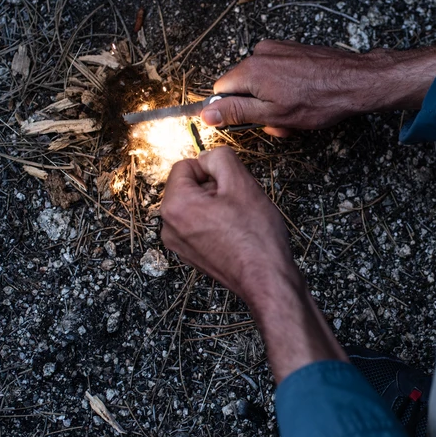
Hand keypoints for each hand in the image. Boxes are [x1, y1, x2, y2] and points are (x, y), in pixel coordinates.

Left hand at [161, 147, 346, 382]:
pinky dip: (214, 223)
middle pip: (189, 186)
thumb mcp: (242, 182)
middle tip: (237, 204)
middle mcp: (169, 226)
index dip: (212, 170)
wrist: (266, 279)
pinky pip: (198, 225)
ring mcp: (178, 244)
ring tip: (236, 220)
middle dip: (213, 188)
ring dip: (215, 205)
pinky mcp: (190, 255)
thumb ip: (220, 157)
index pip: (186, 165)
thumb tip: (208, 158)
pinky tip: (234, 233)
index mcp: (175, 205)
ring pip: (195, 205)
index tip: (230, 186)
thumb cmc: (256, 236)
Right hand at [201, 39, 435, 136]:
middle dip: (257, 107)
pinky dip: (286, 88)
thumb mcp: (273, 115)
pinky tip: (304, 99)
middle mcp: (260, 53)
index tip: (250, 121)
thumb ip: (236, 113)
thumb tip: (206, 114)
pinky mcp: (293, 50)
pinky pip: (278, 72)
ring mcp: (278, 49)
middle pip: (243, 86)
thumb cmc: (319, 101)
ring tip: (296, 112)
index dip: (232, 110)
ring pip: (262, 82)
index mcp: (250, 69)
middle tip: (280, 123)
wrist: (356, 81)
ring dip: (274, 100)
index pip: (221, 90)